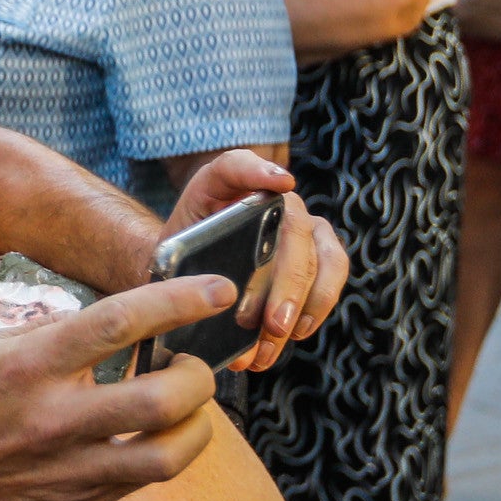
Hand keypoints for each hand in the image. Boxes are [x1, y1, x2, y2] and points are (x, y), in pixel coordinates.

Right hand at [0, 274, 237, 500]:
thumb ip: (50, 335)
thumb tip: (109, 323)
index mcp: (29, 367)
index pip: (119, 324)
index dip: (178, 301)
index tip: (217, 290)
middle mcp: (54, 420)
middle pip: (162, 400)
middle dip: (199, 377)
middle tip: (193, 365)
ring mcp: (68, 470)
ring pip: (167, 455)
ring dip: (196, 426)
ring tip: (188, 408)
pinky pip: (140, 482)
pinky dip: (160, 453)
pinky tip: (152, 436)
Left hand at [165, 155, 345, 373]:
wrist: (195, 272)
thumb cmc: (184, 258)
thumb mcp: (169, 251)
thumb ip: (180, 258)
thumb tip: (212, 298)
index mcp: (226, 186)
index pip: (237, 165)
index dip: (259, 170)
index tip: (281, 183)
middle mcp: (273, 199)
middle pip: (292, 228)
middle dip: (287, 280)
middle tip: (274, 322)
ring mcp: (301, 224)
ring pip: (322, 253)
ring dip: (306, 299)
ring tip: (281, 334)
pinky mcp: (317, 252)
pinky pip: (332, 273)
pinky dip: (318, 306)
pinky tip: (297, 332)